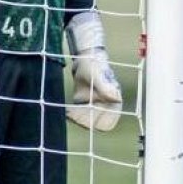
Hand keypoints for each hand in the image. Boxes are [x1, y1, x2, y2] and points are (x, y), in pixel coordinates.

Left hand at [65, 11, 123, 131]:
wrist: (84, 59)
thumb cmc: (94, 66)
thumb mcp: (98, 76)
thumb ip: (106, 88)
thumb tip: (116, 99)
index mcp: (114, 102)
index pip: (107, 123)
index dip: (97, 124)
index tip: (86, 116)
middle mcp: (105, 107)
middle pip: (94, 124)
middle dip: (82, 121)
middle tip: (72, 114)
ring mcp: (94, 107)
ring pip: (84, 121)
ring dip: (75, 118)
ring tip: (67, 111)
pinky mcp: (83, 105)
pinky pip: (77, 115)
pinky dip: (71, 114)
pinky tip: (66, 110)